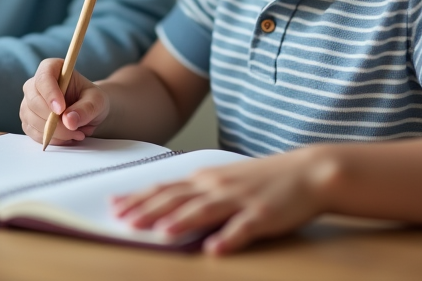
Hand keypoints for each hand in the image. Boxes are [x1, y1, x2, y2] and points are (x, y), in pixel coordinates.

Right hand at [19, 57, 110, 144]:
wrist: (87, 111)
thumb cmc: (91, 99)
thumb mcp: (97, 101)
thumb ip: (86, 108)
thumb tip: (69, 121)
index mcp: (51, 68)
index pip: (43, 78)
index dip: (50, 94)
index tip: (61, 109)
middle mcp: (35, 84)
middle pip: (33, 101)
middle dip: (53, 120)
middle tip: (74, 129)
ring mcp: (28, 103)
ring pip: (31, 119)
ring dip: (54, 132)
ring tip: (76, 133)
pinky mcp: (28, 120)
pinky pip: (33, 133)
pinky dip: (51, 138)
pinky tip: (66, 137)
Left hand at [112, 147, 332, 254]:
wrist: (308, 171)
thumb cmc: (263, 180)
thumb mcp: (224, 181)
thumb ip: (196, 193)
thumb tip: (166, 206)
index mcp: (206, 179)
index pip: (165, 188)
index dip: (139, 198)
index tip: (114, 206)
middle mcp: (217, 186)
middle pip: (177, 198)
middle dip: (148, 210)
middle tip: (124, 222)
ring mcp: (240, 199)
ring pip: (204, 210)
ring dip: (181, 221)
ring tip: (161, 232)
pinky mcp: (263, 215)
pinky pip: (243, 228)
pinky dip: (228, 238)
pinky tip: (214, 250)